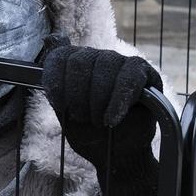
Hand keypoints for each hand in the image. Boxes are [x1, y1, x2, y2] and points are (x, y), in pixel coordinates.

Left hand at [42, 46, 161, 195]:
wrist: (116, 157)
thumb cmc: (89, 132)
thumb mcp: (65, 109)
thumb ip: (56, 79)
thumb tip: (50, 38)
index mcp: (76, 62)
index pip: (59, 56)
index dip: (56, 82)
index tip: (59, 106)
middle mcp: (99, 57)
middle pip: (80, 60)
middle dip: (77, 95)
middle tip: (82, 118)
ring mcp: (122, 63)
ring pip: (105, 64)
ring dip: (97, 100)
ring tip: (98, 121)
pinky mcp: (145, 74)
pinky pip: (129, 77)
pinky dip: (118, 100)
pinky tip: (112, 119)